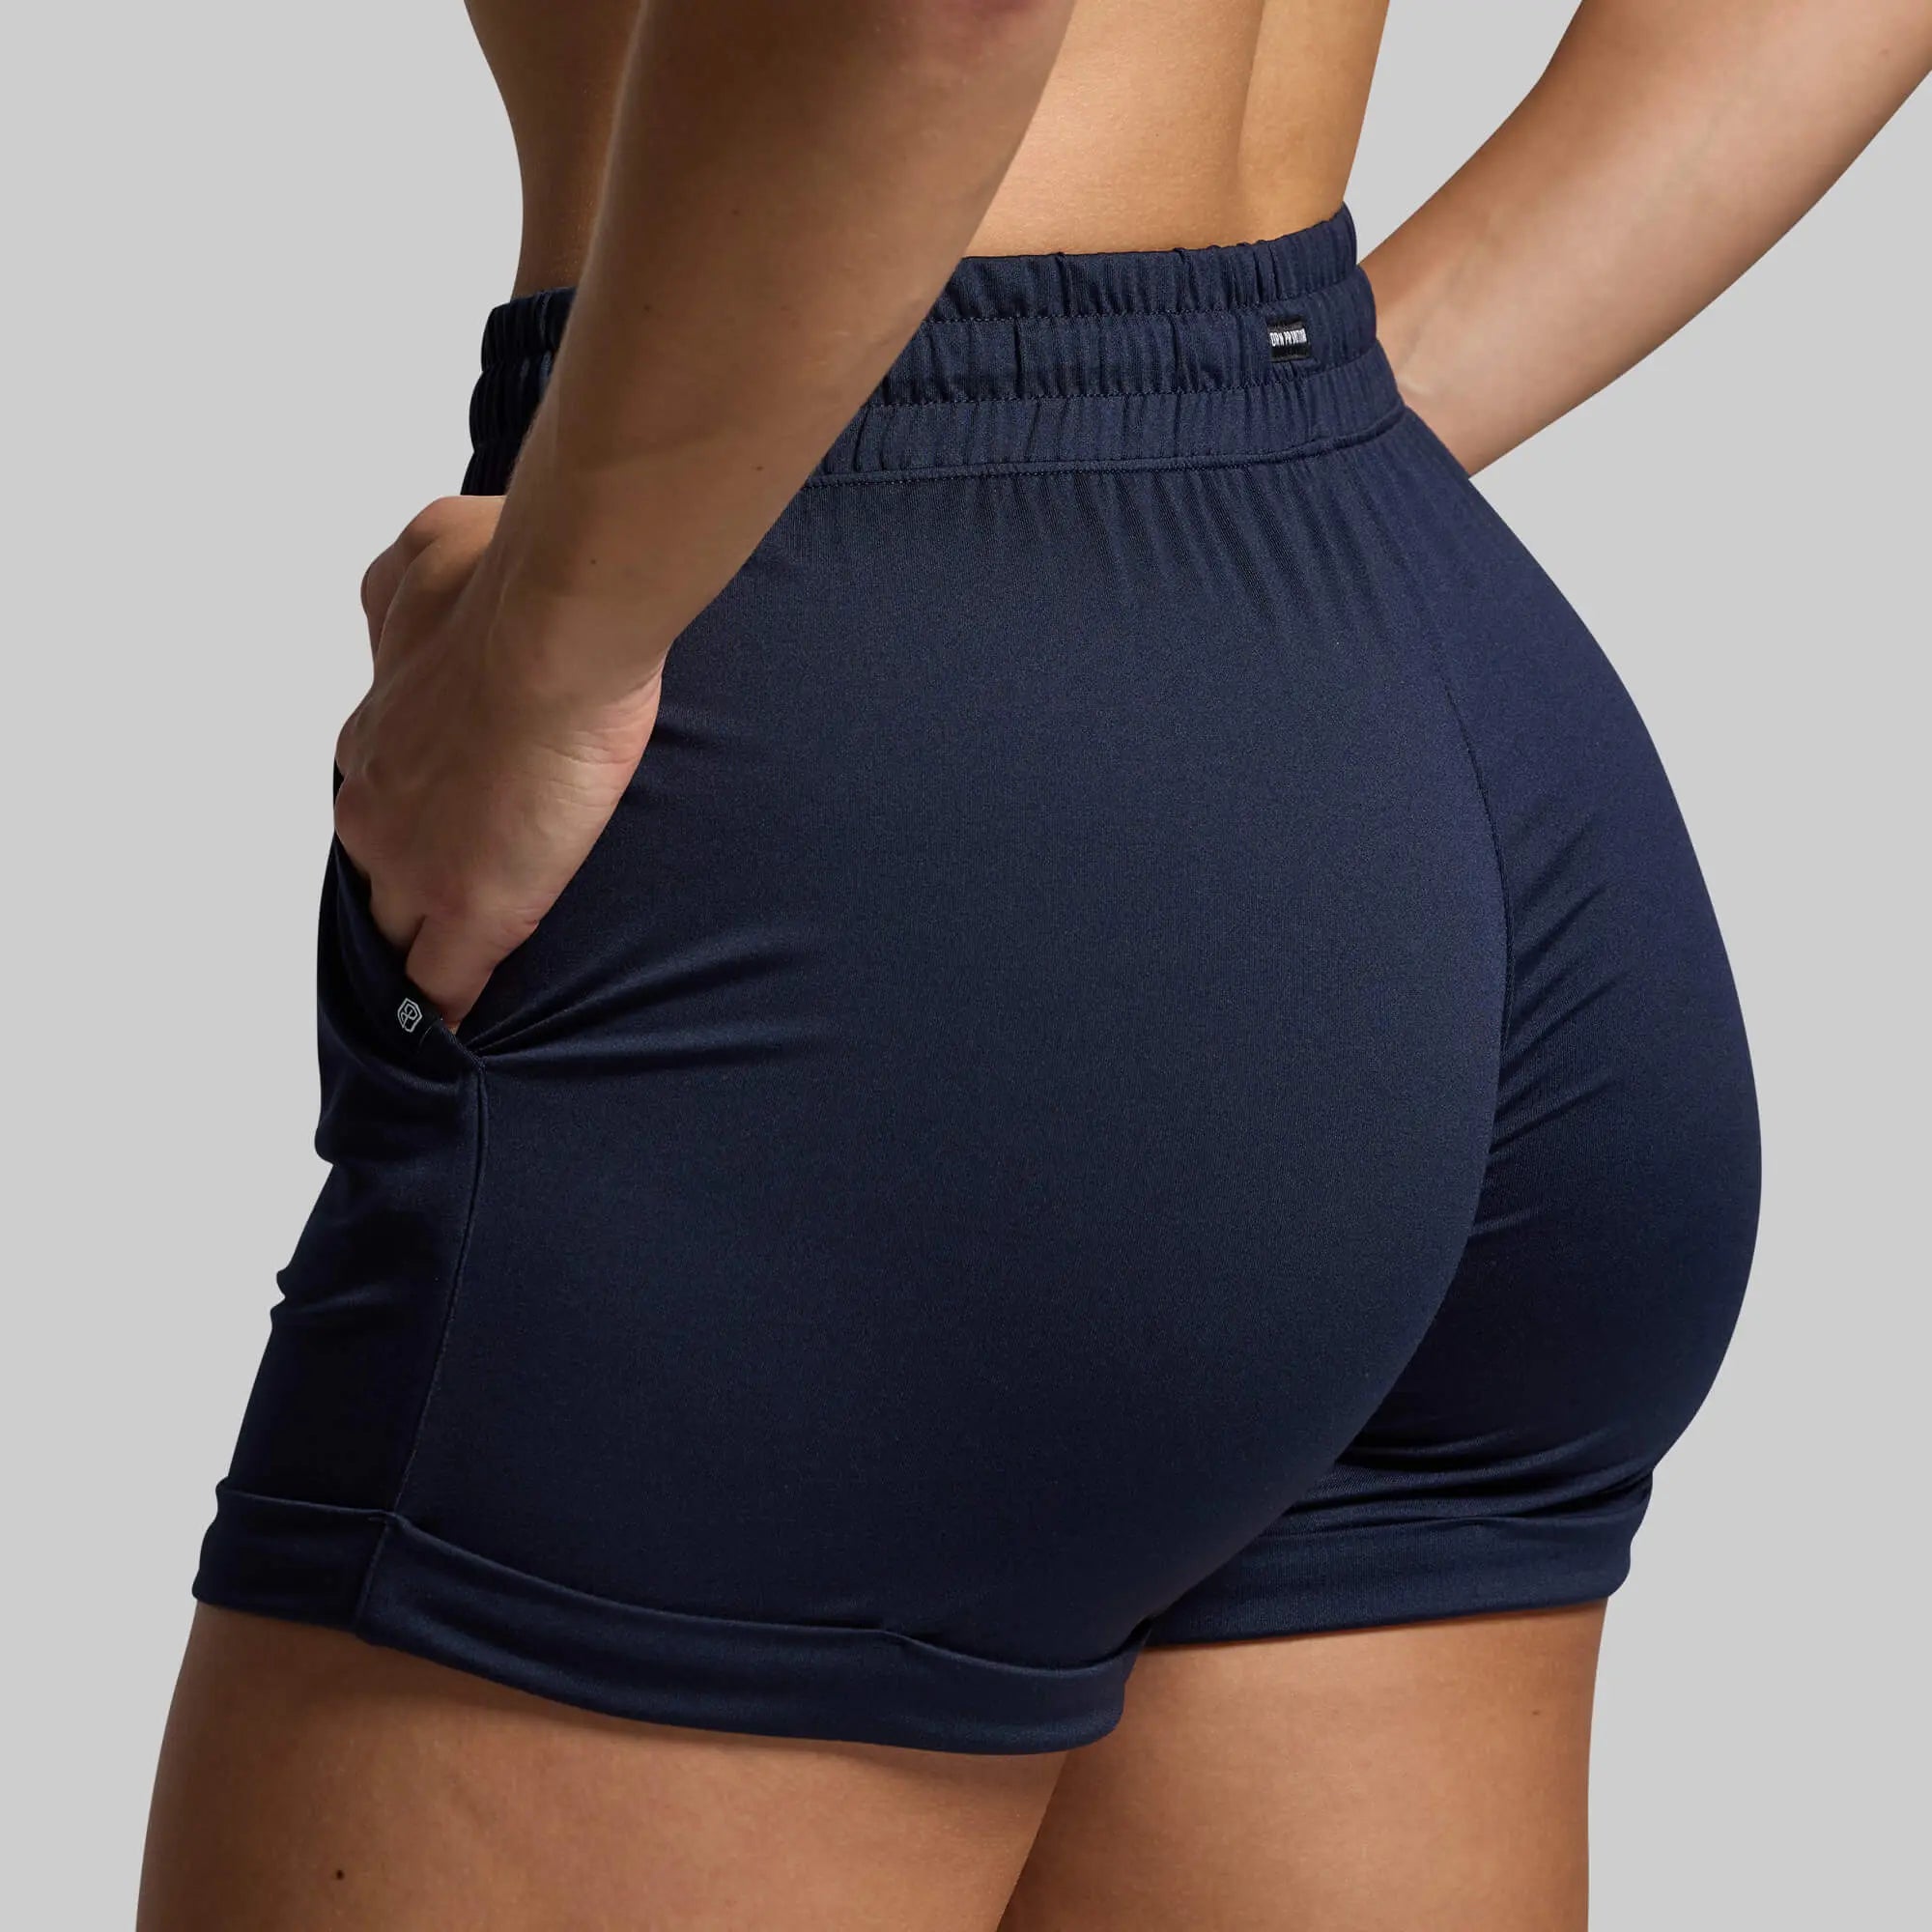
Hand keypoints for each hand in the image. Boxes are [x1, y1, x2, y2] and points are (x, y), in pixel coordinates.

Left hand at [336, 496, 661, 1028]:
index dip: (410, 824)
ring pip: (401, 934)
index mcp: (372, 735)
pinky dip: (450, 1007)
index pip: (377, 805)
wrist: (554, 630)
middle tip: (459, 905)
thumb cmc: (503, 586)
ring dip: (424, 948)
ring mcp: (417, 867)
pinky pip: (446, 984)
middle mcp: (374, 806)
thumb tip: (400, 602)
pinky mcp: (474, 912)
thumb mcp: (422, 558)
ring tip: (458, 975)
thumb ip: (404, 595)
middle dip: (411, 889)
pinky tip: (461, 1028)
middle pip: (378, 875)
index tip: (441, 832)